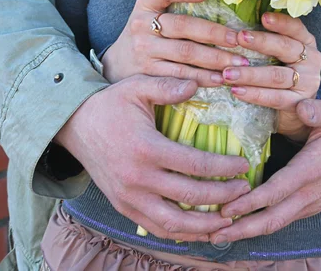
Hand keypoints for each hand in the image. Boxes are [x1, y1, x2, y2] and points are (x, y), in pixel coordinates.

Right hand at [55, 75, 250, 241]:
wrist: (74, 126)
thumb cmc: (110, 105)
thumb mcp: (137, 87)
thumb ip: (167, 86)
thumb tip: (197, 86)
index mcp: (146, 149)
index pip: (196, 165)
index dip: (225, 168)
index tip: (244, 165)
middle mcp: (138, 179)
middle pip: (191, 198)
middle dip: (224, 197)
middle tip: (245, 191)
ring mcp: (129, 198)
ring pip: (175, 224)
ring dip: (206, 226)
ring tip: (230, 219)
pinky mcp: (125, 208)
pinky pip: (157, 229)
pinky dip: (182, 234)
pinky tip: (202, 230)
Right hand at [102, 0, 248, 85]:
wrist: (116, 65)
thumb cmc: (145, 35)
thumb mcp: (150, 14)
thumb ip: (174, 6)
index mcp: (145, 5)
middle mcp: (141, 25)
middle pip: (183, 26)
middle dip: (215, 33)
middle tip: (239, 40)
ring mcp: (144, 51)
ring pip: (185, 53)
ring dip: (215, 59)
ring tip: (237, 63)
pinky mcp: (148, 74)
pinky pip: (180, 75)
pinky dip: (202, 77)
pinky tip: (219, 78)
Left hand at [210, 97, 320, 243]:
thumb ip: (318, 111)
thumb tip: (301, 108)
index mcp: (314, 168)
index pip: (277, 191)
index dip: (249, 203)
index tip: (225, 209)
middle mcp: (313, 192)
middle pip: (273, 219)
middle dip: (242, 229)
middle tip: (212, 232)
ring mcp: (314, 201)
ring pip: (278, 223)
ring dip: (249, 230)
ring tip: (220, 232)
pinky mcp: (314, 202)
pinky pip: (285, 218)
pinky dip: (262, 224)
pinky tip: (245, 222)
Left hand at [224, 12, 320, 139]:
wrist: (296, 110)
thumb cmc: (280, 73)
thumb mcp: (279, 54)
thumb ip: (267, 41)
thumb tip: (237, 26)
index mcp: (306, 43)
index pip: (295, 28)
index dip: (280, 22)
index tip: (263, 17)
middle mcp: (311, 60)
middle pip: (286, 48)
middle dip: (261, 42)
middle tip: (239, 38)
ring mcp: (307, 83)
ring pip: (276, 76)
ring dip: (250, 74)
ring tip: (228, 73)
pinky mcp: (298, 103)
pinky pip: (274, 98)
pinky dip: (254, 94)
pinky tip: (236, 91)